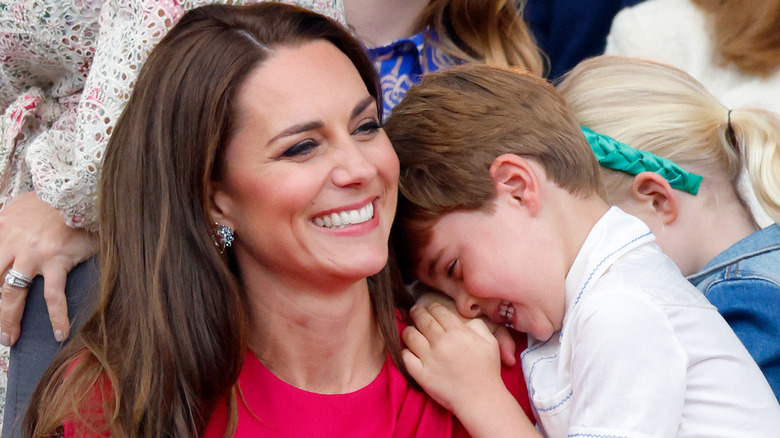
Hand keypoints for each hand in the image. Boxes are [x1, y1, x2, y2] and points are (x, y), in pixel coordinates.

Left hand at [0, 192, 97, 345]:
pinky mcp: (56, 260)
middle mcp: (10, 243)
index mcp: (0, 230)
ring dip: (8, 319)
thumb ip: (5, 222)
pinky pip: (53, 295)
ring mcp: (32, 254)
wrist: (79, 192)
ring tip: (9, 338)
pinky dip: (57, 316)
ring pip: (12, 293)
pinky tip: (60, 332)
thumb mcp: (18, 207)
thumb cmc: (52, 202)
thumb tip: (3, 231)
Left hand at [402, 302, 505, 413]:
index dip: (431, 307)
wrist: (480, 400)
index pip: (438, 311)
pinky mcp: (421, 374)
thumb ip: (477, 325)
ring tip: (410, 330)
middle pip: (422, 320)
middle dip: (417, 312)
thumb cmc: (487, 371)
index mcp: (458, 332)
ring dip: (408, 330)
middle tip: (414, 311)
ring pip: (410, 336)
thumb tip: (463, 320)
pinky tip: (409, 349)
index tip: (429, 307)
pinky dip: (405, 351)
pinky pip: (405, 357)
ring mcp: (429, 358)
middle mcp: (441, 342)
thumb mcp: (490, 342)